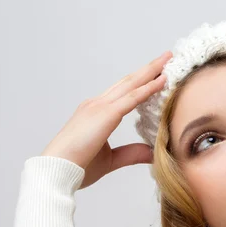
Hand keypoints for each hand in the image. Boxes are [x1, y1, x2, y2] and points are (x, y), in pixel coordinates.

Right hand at [41, 50, 171, 189]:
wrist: (58, 169)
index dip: (140, 83)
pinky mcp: (105, 114)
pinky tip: (162, 80)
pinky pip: (132, 98)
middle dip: (148, 69)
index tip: (156, 75)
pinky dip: (148, 88)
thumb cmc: (78, 167)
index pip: (122, 94)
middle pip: (128, 82)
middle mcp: (97, 105)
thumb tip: (151, 153)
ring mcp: (100, 107)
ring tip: (167, 60)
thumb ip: (131, 154)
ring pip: (131, 84)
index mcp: (95, 114)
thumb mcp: (111, 160)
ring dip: (151, 71)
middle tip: (166, 57)